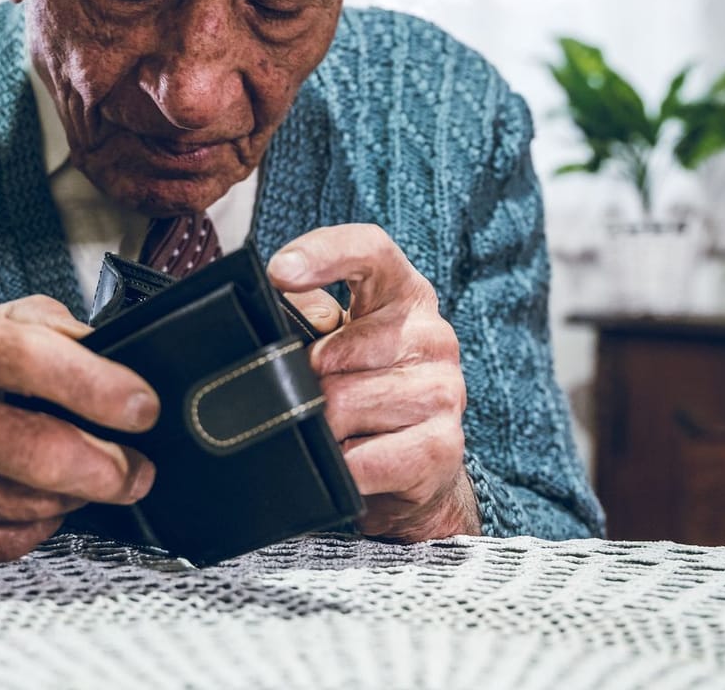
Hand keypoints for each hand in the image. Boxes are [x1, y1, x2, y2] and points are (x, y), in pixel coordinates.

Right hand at [0, 296, 157, 574]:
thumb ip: (42, 326)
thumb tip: (116, 351)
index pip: (31, 359)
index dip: (99, 386)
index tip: (145, 409)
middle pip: (40, 451)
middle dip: (109, 467)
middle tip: (139, 471)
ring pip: (34, 503)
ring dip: (70, 496)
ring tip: (69, 477)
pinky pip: (11, 543)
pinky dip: (35, 527)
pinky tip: (22, 503)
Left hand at [269, 225, 479, 540]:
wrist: (413, 472)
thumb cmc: (362, 396)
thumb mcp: (332, 347)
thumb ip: (307, 319)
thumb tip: (288, 324)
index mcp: (403, 294)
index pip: (370, 251)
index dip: (323, 254)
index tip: (279, 272)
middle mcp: (433, 335)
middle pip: (333, 352)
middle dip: (307, 384)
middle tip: (315, 401)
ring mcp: (445, 389)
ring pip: (342, 406)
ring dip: (324, 431)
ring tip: (338, 434)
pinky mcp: (443, 445)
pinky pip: (362, 459)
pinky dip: (343, 468)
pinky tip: (351, 463)